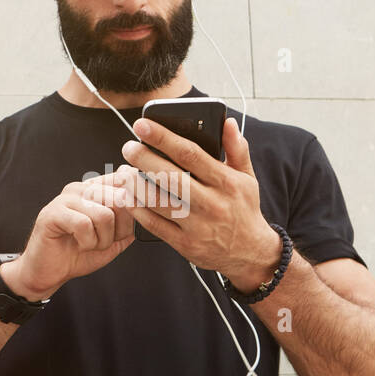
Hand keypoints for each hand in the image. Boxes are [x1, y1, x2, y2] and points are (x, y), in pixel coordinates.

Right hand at [1, 171, 136, 300]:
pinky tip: (79, 244)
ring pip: (104, 214)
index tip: (134, 222)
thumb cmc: (78, 254)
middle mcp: (82, 188)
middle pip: (120, 198)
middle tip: (105, 242)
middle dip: (120, 229)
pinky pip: (84, 224)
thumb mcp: (112, 240)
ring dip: (103, 239)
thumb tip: (146, 207)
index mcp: (96, 189)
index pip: (126, 182)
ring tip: (90, 244)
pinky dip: (88, 242)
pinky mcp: (53, 212)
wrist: (49, 272)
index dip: (137, 203)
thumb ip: (129, 224)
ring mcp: (66, 198)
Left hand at [116, 116, 280, 290]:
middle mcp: (212, 203)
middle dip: (144, 159)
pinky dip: (138, 210)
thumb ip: (236, 148)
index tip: (142, 125)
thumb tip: (227, 122)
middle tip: (128, 147)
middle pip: (170, 177)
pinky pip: (155, 225)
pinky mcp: (185, 244)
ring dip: (137, 185)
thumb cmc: (243, 210)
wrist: (250, 253)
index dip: (163, 137)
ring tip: (124, 172)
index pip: (190, 154)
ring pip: (159, 202)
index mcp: (226, 182)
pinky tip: (128, 197)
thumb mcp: (247, 177)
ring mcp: (197, 226)